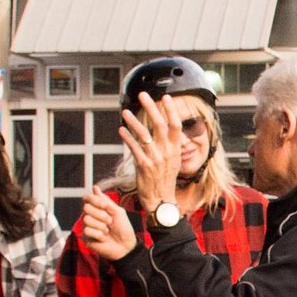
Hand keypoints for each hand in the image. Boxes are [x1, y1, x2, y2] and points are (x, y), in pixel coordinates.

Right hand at [81, 186, 138, 261]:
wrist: (126, 246)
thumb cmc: (124, 229)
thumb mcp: (118, 212)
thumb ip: (105, 200)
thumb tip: (95, 187)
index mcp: (98, 208)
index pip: (87, 198)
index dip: (94, 200)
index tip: (105, 207)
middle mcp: (91, 216)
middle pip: (86, 208)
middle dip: (101, 215)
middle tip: (110, 222)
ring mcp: (87, 226)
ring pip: (86, 219)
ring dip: (101, 226)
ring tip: (107, 231)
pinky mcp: (86, 237)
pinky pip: (87, 231)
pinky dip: (98, 235)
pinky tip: (103, 238)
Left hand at [119, 91, 182, 213]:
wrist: (161, 201)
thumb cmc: (164, 180)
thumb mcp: (173, 161)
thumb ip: (169, 145)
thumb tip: (163, 129)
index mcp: (176, 150)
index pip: (176, 125)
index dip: (171, 110)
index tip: (166, 97)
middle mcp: (167, 153)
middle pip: (160, 125)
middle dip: (151, 108)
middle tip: (143, 95)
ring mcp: (156, 159)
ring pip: (144, 135)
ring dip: (133, 122)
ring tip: (125, 112)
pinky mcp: (144, 166)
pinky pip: (134, 148)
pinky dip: (127, 137)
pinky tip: (121, 130)